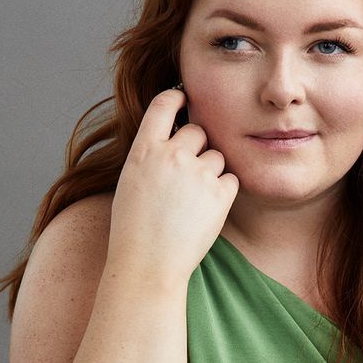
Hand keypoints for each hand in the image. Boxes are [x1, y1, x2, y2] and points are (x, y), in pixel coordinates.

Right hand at [107, 87, 239, 285]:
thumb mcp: (131, 182)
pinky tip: (206, 211)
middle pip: (198, 130)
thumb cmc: (134, 230)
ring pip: (217, 157)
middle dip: (197, 146)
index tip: (184, 98)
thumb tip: (171, 141)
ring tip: (192, 202)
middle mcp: (172, 155)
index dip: (177, 98)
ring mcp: (198, 174)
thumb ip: (151, 157)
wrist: (148, 265)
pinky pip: (231, 179)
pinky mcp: (220, 194)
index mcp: (144, 150)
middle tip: (189, 175)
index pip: (164, 105)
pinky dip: (223, 192)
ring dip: (211, 172)